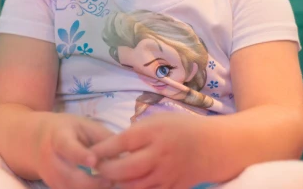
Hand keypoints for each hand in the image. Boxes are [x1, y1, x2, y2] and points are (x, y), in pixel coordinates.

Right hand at [35, 113, 115, 188]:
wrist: (35, 141)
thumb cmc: (67, 130)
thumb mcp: (84, 125)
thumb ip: (104, 139)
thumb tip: (125, 156)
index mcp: (59, 137)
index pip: (68, 148)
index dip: (80, 155)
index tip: (94, 161)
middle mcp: (51, 160)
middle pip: (70, 177)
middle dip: (94, 182)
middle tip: (112, 180)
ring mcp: (51, 178)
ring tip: (108, 183)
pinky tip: (100, 186)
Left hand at [91, 113, 211, 188]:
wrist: (212, 146)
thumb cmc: (181, 128)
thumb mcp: (157, 120)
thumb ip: (135, 132)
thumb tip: (109, 146)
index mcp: (154, 133)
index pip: (121, 143)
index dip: (102, 150)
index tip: (89, 153)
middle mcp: (159, 155)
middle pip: (125, 169)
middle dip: (105, 171)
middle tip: (95, 169)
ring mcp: (166, 175)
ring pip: (134, 187)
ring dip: (116, 185)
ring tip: (105, 180)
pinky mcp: (172, 188)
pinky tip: (124, 187)